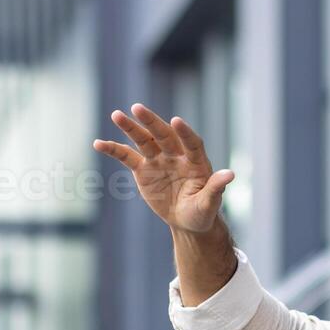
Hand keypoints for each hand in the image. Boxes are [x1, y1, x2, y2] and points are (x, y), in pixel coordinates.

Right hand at [93, 104, 232, 233]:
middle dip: (151, 122)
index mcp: (196, 162)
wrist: (187, 221)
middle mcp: (177, 155)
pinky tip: (98, 144)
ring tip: (116, 114)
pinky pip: (127, 156)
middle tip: (137, 108)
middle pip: (164, 135)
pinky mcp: (143, 169)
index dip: (185, 133)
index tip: (176, 121)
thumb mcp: (209, 204)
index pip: (191, 143)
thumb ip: (216, 188)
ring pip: (144, 140)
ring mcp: (159, 160)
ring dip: (130, 128)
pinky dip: (113, 149)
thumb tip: (230, 174)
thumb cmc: (202, 212)